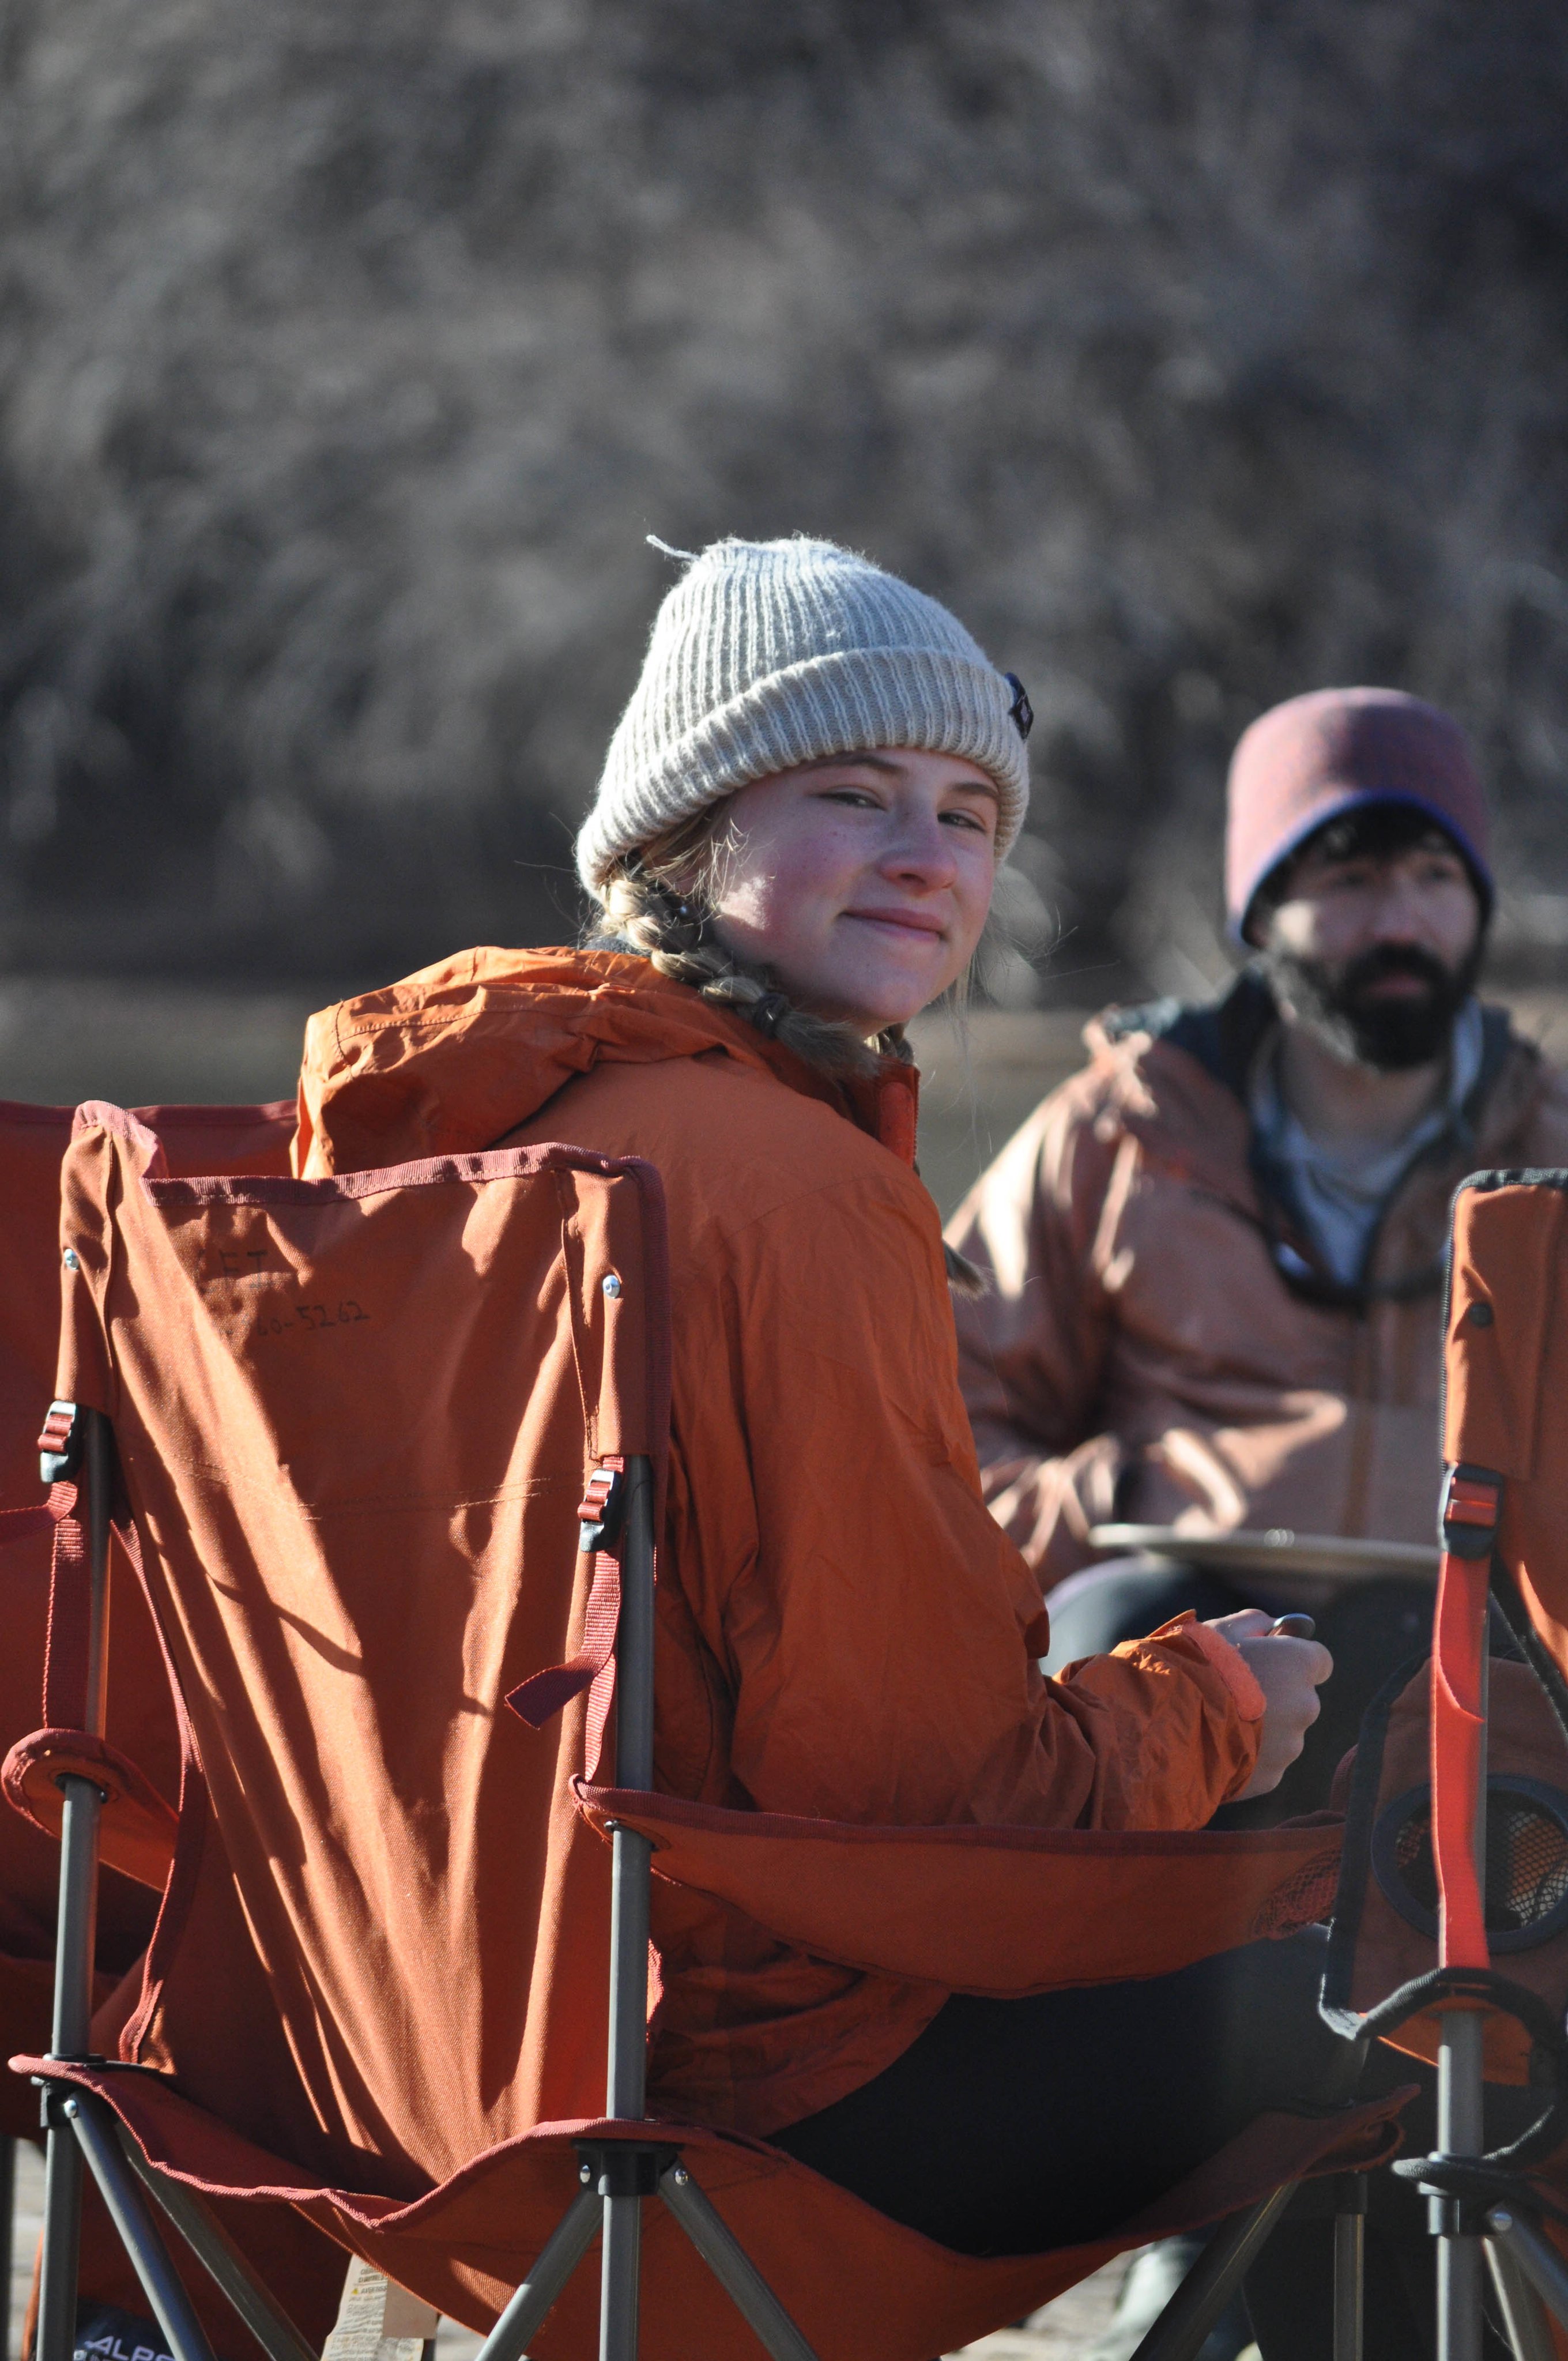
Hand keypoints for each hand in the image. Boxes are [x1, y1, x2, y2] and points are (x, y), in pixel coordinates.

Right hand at [1204, 1609, 1333, 1799]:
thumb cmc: (1197, 1666)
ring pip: (1283, 1734)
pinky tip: (1217, 1745)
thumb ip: (1254, 1623)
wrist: (1172, 1721)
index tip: (1274, 1664)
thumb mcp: (1221, 1629)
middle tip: (1236, 1695)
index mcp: (1299, 1664)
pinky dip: (1248, 1756)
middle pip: (1299, 1700)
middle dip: (1276, 1698)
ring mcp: (1291, 1745)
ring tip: (1219, 1723)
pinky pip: (1265, 1762)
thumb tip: (1271, 1626)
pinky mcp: (1272, 1776)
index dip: (1295, 1661)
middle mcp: (1305, 1705)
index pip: (1319, 1661)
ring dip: (1262, 1729)